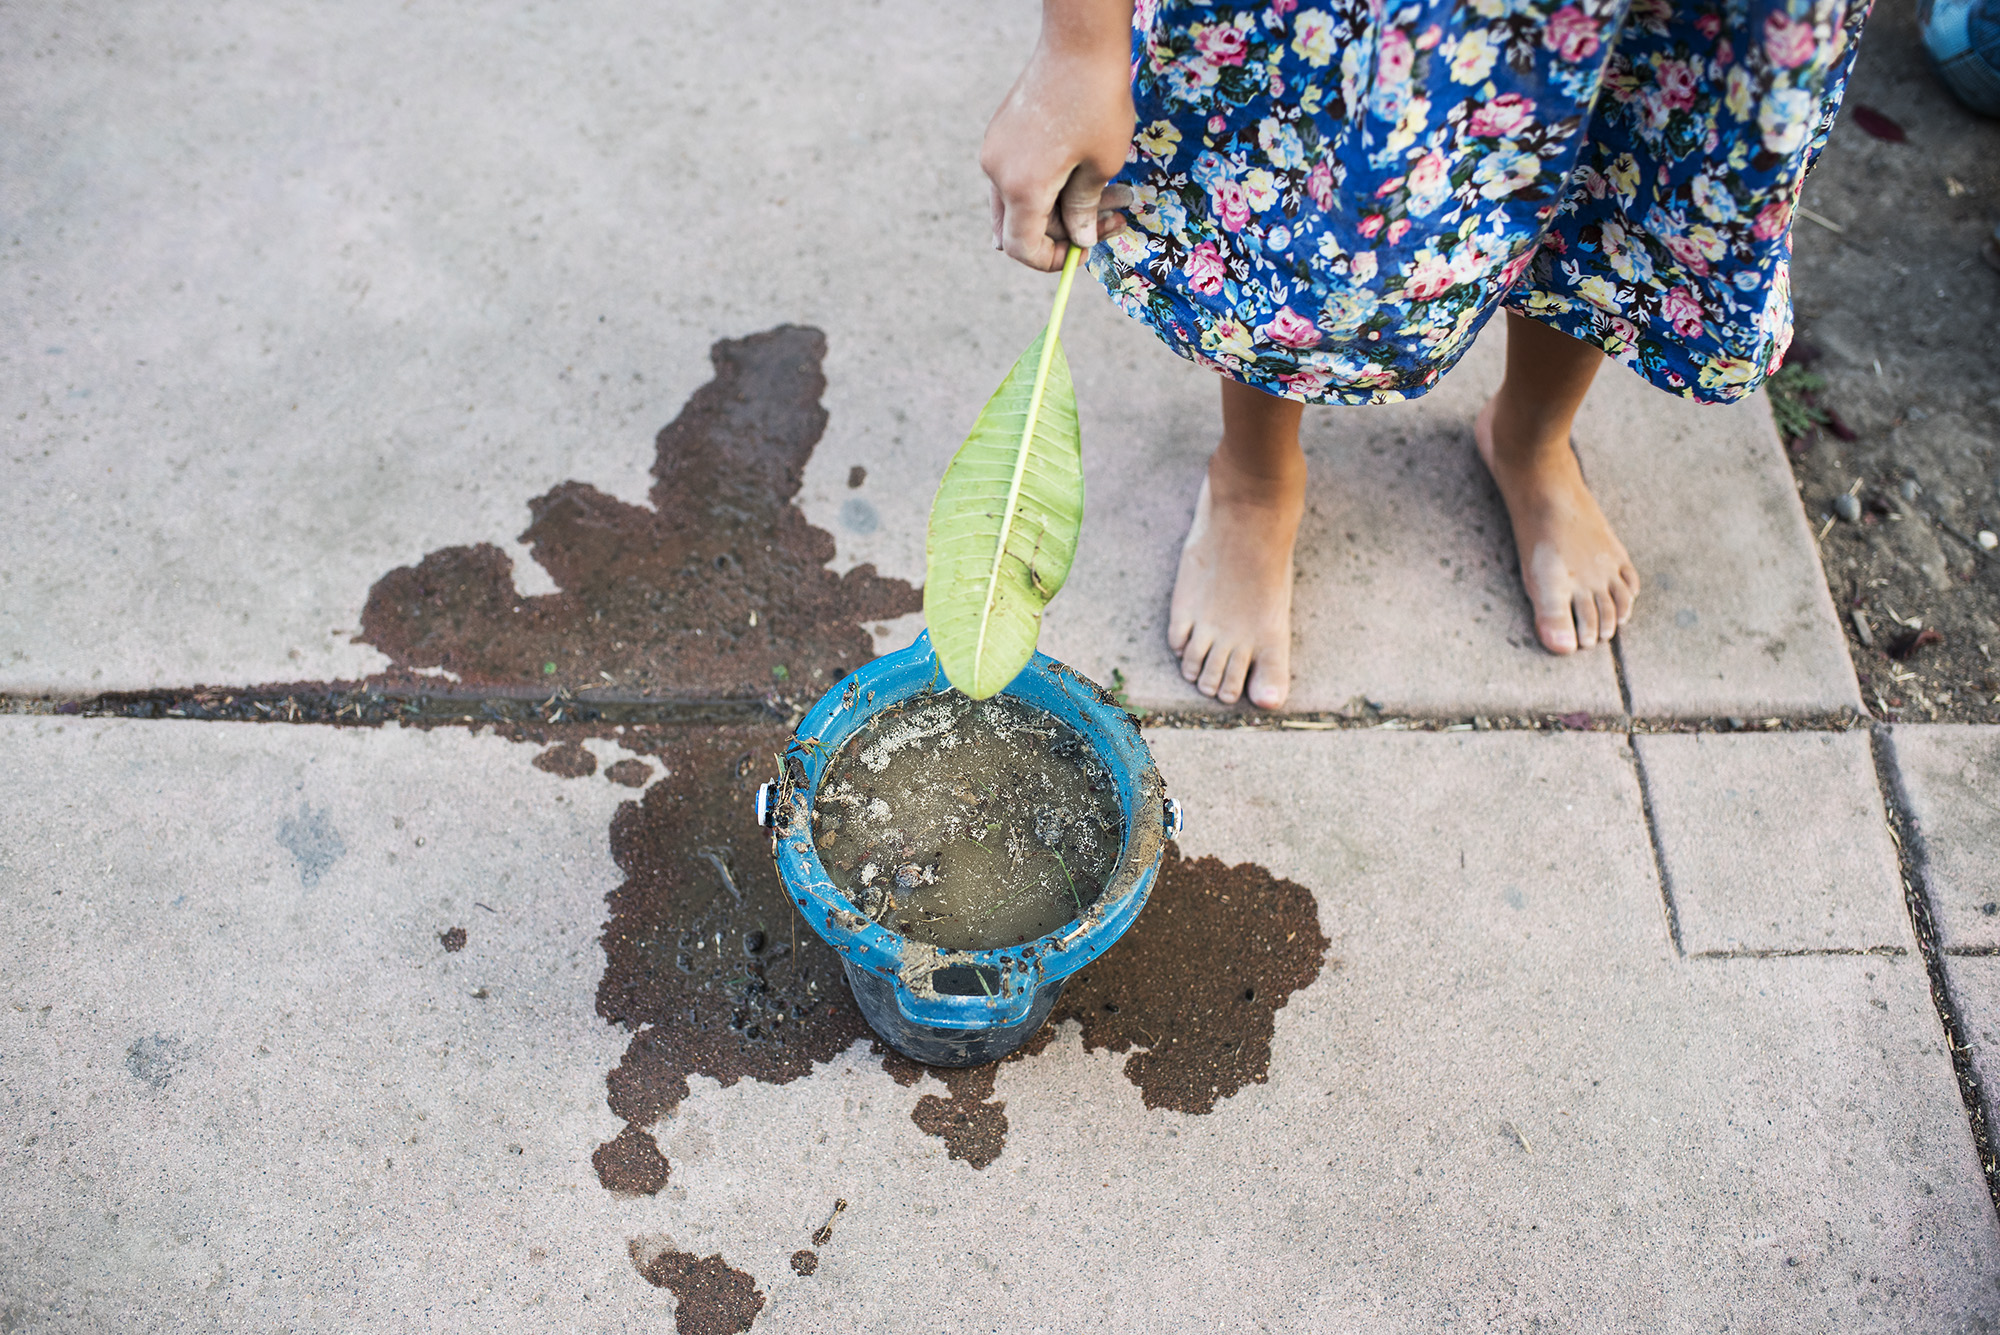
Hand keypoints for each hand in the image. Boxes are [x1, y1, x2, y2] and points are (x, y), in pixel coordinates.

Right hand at [981, 0, 1138, 271]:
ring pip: (1022, 200)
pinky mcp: (1001, 133)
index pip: (1022, 248)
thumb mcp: (1102, 165)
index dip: (1052, 260)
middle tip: (1115, 218)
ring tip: (1115, 195)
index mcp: (1022, 187)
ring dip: (1065, 206)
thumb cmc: (1097, 102)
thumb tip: (1081, 239)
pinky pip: (1019, 175)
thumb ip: (1085, 210)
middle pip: (1022, 226)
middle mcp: (998, 172)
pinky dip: (1050, 183)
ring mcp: (995, 151)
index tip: (1084, 252)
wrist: (1078, 43)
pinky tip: (1085, 171)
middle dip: (1069, 230)